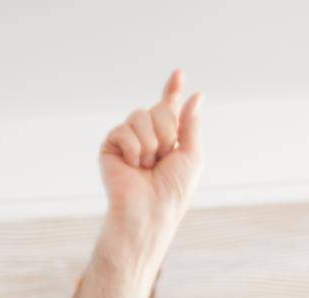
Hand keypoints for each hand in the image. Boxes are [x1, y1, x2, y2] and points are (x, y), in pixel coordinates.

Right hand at [98, 68, 203, 235]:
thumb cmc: (173, 192)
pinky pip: (123, 130)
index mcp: (167, 140)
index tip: (179, 74)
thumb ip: (192, 124)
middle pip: (158, 109)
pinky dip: (133, 149)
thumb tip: (197, 95)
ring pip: (139, 115)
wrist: (150, 212)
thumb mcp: (192, 156)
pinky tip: (133, 167)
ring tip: (147, 167)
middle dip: (165, 131)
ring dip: (150, 143)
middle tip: (162, 158)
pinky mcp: (111, 146)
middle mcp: (147, 137)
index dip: (172, 91)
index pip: (169, 109)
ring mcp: (128, 140)